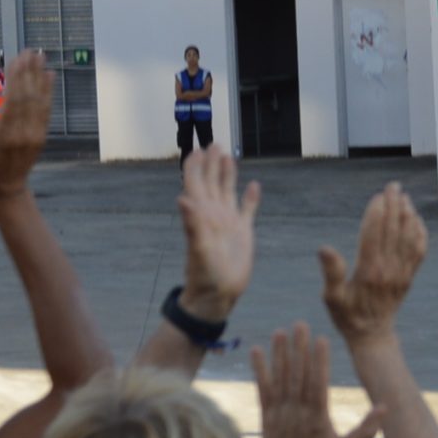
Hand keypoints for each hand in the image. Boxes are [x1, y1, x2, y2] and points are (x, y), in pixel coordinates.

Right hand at [0, 51, 49, 199]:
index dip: (17, 78)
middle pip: (29, 96)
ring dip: (40, 77)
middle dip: (29, 72)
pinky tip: (49, 77)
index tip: (17, 58)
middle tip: (30, 51)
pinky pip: (46, 109)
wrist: (7, 189)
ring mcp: (36, 133)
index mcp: (8, 134)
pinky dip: (48, 92)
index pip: (15, 99)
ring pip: (40, 100)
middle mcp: (26, 132)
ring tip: (40, 58)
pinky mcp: (41, 134)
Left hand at [175, 146, 260, 321]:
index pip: (195, 183)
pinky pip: (248, 209)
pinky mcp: (243, 232)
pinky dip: (250, 197)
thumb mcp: (198, 249)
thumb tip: (182, 198)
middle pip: (211, 182)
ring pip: (227, 190)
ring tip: (228, 155)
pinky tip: (254, 186)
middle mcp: (213, 213)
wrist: (218, 294)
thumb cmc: (204, 274)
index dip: (195, 166)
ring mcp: (228, 221)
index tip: (197, 149)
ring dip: (227, 173)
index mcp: (201, 214)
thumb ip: (191, 224)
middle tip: (213, 143)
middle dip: (211, 162)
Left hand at [252, 323, 384, 437]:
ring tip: (281, 331)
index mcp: (317, 418)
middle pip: (298, 374)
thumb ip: (367, 429)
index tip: (320, 339)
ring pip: (280, 377)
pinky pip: (262, 388)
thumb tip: (385, 407)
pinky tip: (256, 351)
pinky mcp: (267, 414)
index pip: (318, 383)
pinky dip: (260, 369)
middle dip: (299, 348)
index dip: (318, 360)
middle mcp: (296, 412)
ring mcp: (279, 412)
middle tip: (301, 324)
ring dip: (280, 353)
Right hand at [319, 183, 426, 343]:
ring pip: (409, 238)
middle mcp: (388, 270)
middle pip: (393, 231)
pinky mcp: (409, 278)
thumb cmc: (347, 316)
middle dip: (394, 206)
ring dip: (408, 216)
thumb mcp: (331, 298)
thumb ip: (331, 272)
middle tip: (394, 186)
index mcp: (368, 271)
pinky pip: (419, 252)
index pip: (374, 234)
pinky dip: (420, 234)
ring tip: (405, 198)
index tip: (378, 195)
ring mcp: (402, 273)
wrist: (372, 336)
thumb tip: (324, 248)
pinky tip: (416, 221)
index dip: (377, 213)